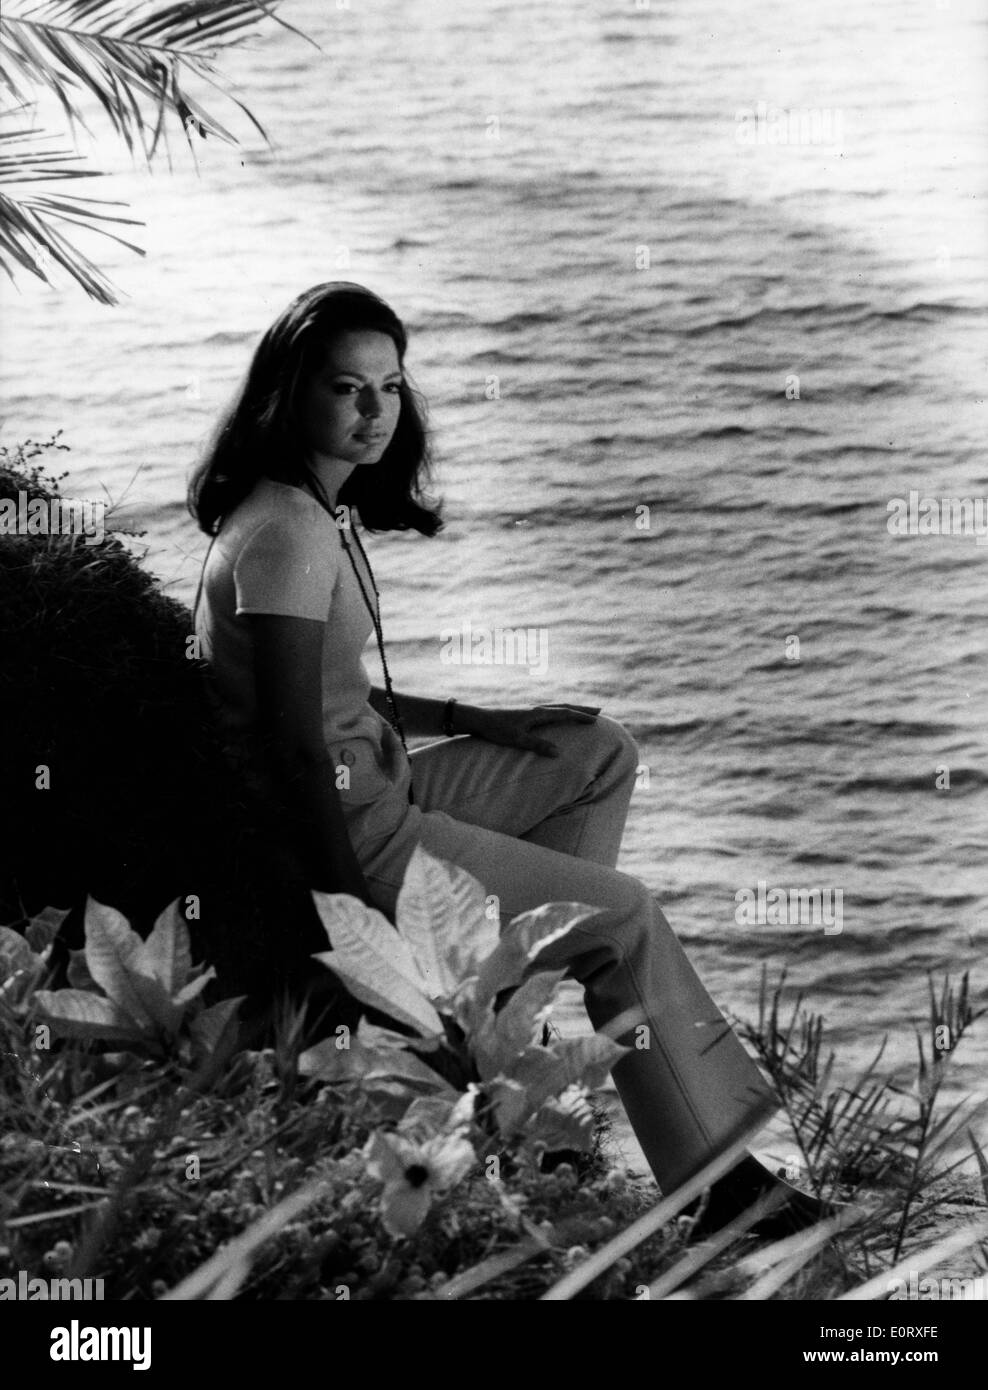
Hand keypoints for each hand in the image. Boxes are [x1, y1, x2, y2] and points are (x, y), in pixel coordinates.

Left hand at [455, 702, 600, 756]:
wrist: (479, 718)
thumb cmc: (497, 729)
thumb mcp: (517, 739)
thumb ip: (537, 745)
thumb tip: (558, 752)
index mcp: (538, 713)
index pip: (565, 713)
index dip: (581, 716)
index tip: (596, 720)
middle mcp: (537, 708)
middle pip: (565, 706)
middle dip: (582, 709)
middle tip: (600, 710)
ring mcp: (531, 709)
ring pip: (558, 706)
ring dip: (573, 708)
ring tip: (584, 711)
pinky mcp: (526, 713)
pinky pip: (550, 710)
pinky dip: (561, 711)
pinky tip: (559, 716)